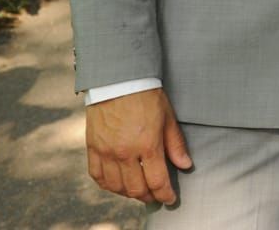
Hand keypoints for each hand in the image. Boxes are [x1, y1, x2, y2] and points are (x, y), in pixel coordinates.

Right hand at [85, 87, 192, 203]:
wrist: (118, 79)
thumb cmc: (147, 96)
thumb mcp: (168, 117)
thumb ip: (175, 144)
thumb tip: (185, 165)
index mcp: (147, 144)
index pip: (157, 181)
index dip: (165, 195)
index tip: (170, 199)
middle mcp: (124, 152)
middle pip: (136, 188)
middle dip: (148, 197)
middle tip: (155, 196)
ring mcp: (106, 151)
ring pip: (116, 186)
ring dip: (128, 193)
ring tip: (138, 190)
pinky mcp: (92, 147)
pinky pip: (97, 176)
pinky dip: (108, 184)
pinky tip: (117, 183)